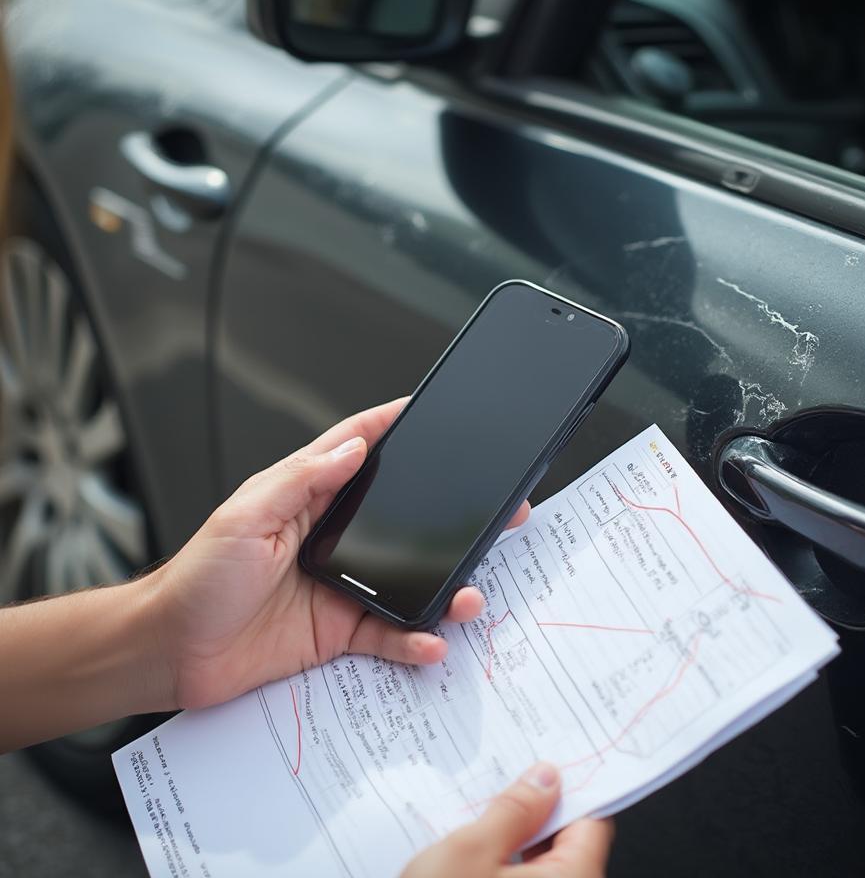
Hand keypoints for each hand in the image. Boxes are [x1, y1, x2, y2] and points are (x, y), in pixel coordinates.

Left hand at [146, 398, 529, 709]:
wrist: (171, 652)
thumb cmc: (197, 577)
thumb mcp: (245, 516)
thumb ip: (301, 479)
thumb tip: (352, 448)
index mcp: (306, 496)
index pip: (357, 449)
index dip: (392, 427)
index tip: (429, 409)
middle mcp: (331, 535)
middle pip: (400, 514)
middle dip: (448, 512)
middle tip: (496, 510)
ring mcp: (340, 583)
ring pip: (408, 578)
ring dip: (444, 585)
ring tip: (469, 593)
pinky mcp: (338, 630)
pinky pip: (388, 632)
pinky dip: (413, 640)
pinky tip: (430, 642)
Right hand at [402, 763, 613, 877]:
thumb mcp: (469, 852)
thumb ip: (513, 810)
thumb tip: (545, 778)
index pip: (593, 819)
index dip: (570, 785)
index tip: (547, 757)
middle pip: (568, 844)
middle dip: (535, 811)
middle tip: (501, 780)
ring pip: (543, 869)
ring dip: (514, 841)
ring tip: (476, 817)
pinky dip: (504, 870)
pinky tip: (470, 857)